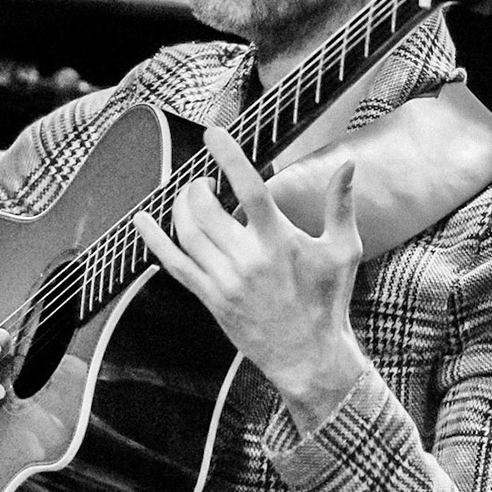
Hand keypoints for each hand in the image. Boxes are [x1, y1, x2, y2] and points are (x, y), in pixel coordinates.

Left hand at [132, 126, 367, 426]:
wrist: (308, 357)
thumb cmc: (328, 301)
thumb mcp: (343, 251)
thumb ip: (341, 205)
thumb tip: (349, 165)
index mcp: (279, 242)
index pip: (250, 189)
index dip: (229, 158)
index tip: (214, 134)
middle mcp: (248, 259)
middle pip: (207, 210)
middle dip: (198, 186)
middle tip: (204, 181)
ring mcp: (225, 281)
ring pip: (187, 234)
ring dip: (180, 207)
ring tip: (190, 197)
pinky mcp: (211, 299)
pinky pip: (174, 265)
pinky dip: (154, 240)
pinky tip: (143, 221)